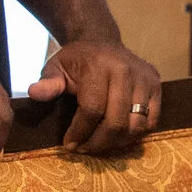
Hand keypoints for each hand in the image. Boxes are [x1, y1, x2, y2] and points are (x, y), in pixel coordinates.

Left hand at [28, 39, 161, 153]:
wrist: (103, 41)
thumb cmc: (77, 60)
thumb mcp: (56, 67)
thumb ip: (48, 82)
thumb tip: (34, 93)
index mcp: (100, 66)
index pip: (92, 110)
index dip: (80, 132)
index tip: (69, 145)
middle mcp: (127, 71)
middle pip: (116, 122)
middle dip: (98, 143)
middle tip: (85, 149)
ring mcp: (146, 79)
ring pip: (136, 126)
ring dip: (117, 143)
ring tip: (100, 145)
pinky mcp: (157, 86)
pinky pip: (152, 122)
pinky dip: (135, 135)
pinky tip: (118, 136)